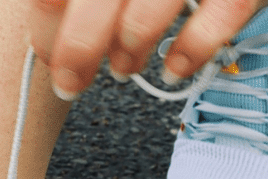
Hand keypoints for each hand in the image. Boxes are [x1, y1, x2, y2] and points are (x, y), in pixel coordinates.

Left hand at [29, 0, 266, 99]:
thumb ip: (87, 4)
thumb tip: (55, 43)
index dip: (46, 27)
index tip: (48, 56)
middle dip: (77, 49)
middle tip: (71, 82)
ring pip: (148, 10)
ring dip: (129, 49)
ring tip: (124, 68)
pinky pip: (220, 13)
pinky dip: (193, 48)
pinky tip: (175, 67)